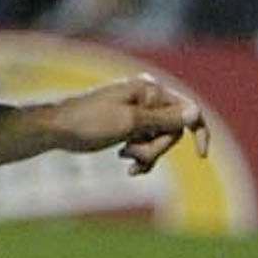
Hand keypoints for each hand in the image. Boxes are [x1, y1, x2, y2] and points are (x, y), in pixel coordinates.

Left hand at [64, 75, 209, 174]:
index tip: (201, 156)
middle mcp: (147, 100)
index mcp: (150, 91)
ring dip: (146, 155)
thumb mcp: (131, 123)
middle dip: (156, 147)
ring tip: (125, 158)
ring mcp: (138, 115)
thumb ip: (165, 119)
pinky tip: (128, 167)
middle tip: (132, 153)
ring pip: (159, 141)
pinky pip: (147, 146)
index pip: (187, 109)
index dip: (199, 131)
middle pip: (172, 130)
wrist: (57, 130)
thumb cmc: (89, 122)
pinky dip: (141, 158)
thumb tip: (195, 113)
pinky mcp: (129, 128)